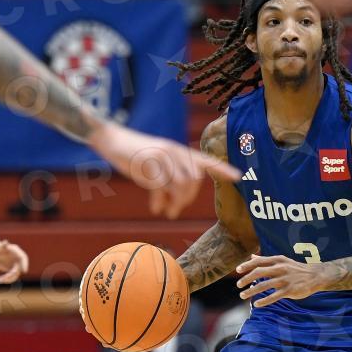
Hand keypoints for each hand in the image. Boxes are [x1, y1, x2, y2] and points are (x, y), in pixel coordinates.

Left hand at [0, 239, 28, 282]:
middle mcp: (17, 258)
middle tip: (3, 278)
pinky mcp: (11, 269)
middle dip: (12, 274)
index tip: (24, 271)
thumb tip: (6, 242)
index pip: (23, 258)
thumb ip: (2, 246)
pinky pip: (12, 276)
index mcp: (16, 251)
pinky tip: (0, 280)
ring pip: (15, 274)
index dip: (25, 264)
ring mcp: (15, 264)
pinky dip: (7, 279)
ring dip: (9, 279)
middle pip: (19, 268)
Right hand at [87, 120, 240, 218]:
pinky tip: (156, 208)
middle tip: (176, 209)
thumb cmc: (136, 155)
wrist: (112, 140)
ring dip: (176, 203)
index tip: (239, 176)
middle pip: (193, 180)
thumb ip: (170, 179)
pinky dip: (160, 201)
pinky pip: (162, 188)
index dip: (223, 169)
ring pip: (180, 185)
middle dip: (187, 198)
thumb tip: (175, 201)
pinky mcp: (149, 163)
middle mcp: (174, 151)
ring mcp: (162, 156)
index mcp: (179, 151)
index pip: (206, 160)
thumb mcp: (157, 165)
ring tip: (168, 211)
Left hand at [236, 254, 325, 307]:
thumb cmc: (296, 269)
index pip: (259, 261)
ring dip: (251, 291)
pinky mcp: (290, 290)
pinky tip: (257, 304)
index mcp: (278, 260)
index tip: (237, 270)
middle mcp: (280, 268)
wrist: (315, 276)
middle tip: (238, 285)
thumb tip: (251, 257)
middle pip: (259, 272)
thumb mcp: (282, 261)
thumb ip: (266, 260)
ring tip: (243, 295)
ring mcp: (285, 280)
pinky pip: (274, 296)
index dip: (247, 265)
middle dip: (246, 279)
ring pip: (264, 285)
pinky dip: (264, 301)